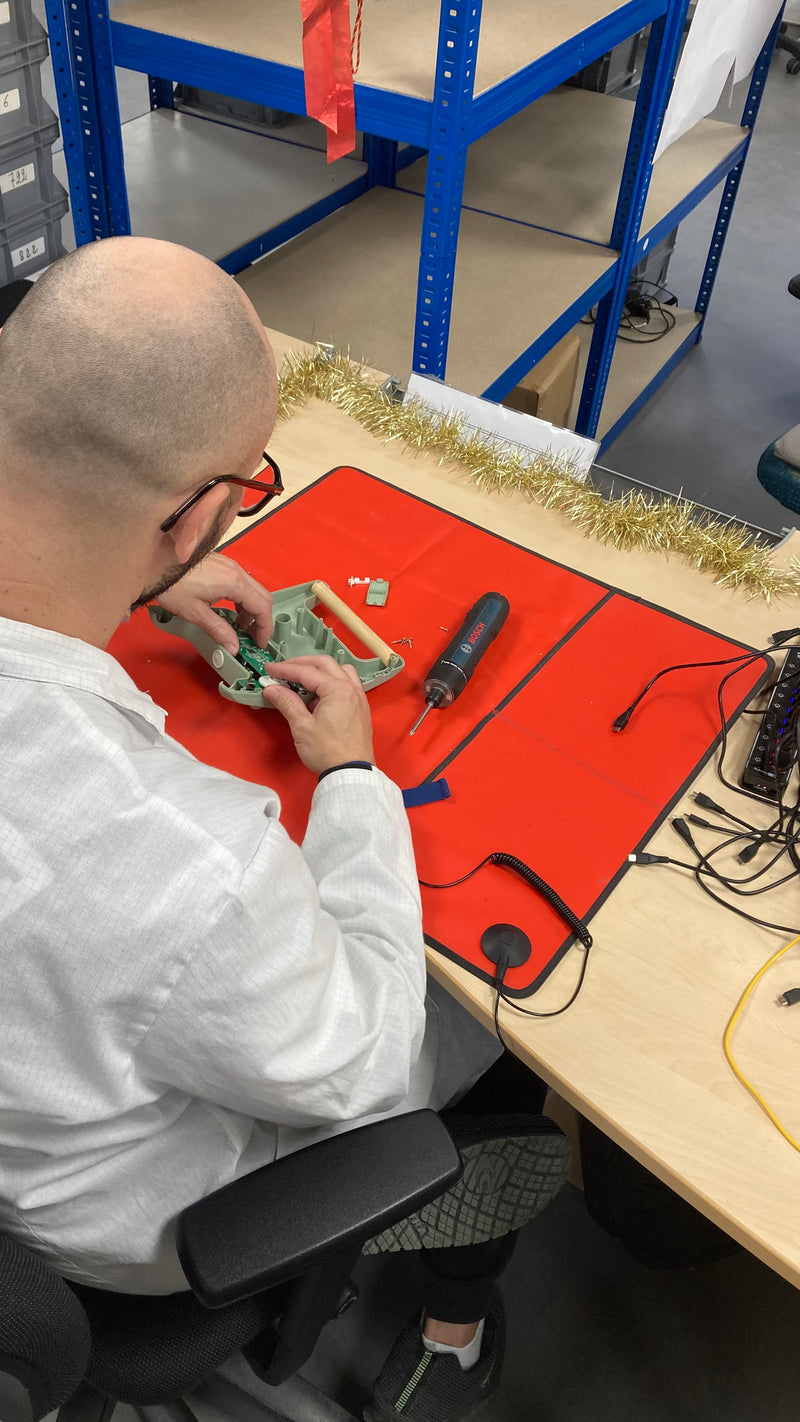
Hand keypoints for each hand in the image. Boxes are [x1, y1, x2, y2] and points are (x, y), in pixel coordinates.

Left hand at [156, 553, 272, 654]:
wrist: (154, 561)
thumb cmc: (171, 583)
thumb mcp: (195, 612)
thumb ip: (218, 630)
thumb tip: (233, 646)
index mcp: (233, 583)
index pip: (262, 607)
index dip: (265, 627)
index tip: (261, 642)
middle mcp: (235, 571)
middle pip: (263, 597)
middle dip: (261, 620)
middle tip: (254, 638)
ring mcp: (229, 566)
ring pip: (253, 590)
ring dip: (252, 610)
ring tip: (240, 628)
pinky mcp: (221, 565)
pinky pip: (242, 583)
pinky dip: (242, 600)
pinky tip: (231, 611)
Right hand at [261, 655, 375, 774]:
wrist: (351, 773)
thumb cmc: (328, 752)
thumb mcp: (302, 727)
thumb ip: (287, 703)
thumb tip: (272, 688)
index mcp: (338, 690)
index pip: (307, 672)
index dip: (285, 669)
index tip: (270, 669)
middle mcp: (352, 689)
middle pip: (325, 664)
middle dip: (302, 664)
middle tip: (283, 669)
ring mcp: (359, 698)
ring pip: (339, 671)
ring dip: (320, 670)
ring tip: (302, 678)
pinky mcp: (360, 708)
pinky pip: (347, 683)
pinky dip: (331, 681)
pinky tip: (319, 693)